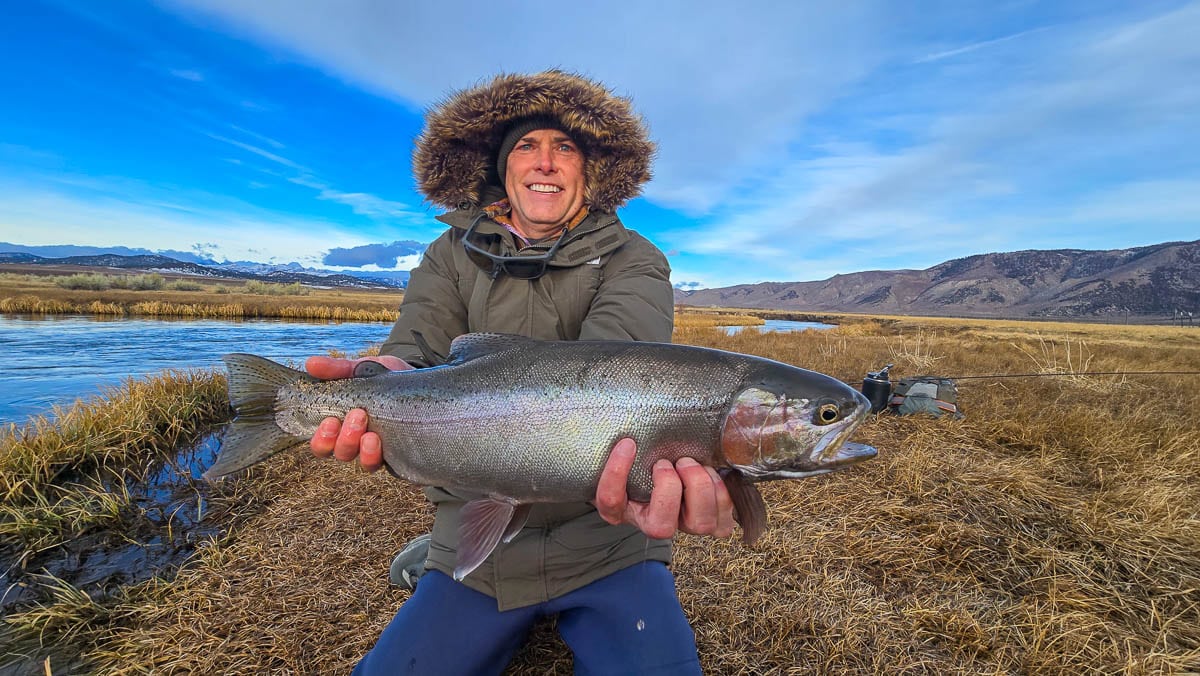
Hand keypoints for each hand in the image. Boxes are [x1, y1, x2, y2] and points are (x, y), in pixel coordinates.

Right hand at [305, 355, 410, 471]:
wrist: (416, 377)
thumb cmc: (382, 377)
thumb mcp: (360, 369)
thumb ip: (337, 369)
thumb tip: (311, 363)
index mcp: (342, 425)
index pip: (322, 443)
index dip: (321, 439)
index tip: (329, 421)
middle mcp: (358, 441)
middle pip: (341, 453)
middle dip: (345, 438)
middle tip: (357, 415)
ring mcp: (379, 449)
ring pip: (364, 462)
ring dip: (363, 449)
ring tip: (370, 433)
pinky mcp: (399, 452)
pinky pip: (387, 464)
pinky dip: (378, 455)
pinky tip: (380, 441)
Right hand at [594, 438, 734, 539]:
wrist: (664, 469)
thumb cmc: (640, 459)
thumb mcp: (625, 452)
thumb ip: (622, 442)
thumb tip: (625, 421)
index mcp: (620, 508)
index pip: (611, 500)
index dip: (617, 473)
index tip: (628, 443)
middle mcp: (650, 522)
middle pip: (661, 527)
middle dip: (670, 488)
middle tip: (670, 461)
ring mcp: (682, 526)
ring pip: (699, 524)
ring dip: (700, 487)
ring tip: (692, 463)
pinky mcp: (710, 523)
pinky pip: (722, 522)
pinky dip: (721, 492)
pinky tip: (710, 471)